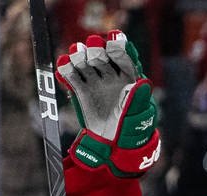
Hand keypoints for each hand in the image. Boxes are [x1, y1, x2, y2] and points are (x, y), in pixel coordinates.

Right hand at [56, 30, 161, 176]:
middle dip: (96, 51)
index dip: (118, 48)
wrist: (113, 143)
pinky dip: (66, 70)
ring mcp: (95, 81)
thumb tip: (142, 83)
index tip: (113, 41)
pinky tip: (64, 65)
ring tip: (76, 56)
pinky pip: (72, 77)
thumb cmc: (130, 128)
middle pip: (101, 57)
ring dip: (79, 57)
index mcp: (128, 77)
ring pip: (85, 63)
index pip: (123, 58)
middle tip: (93, 52)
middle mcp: (110, 75)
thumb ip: (136, 98)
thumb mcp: (136, 115)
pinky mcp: (81, 90)